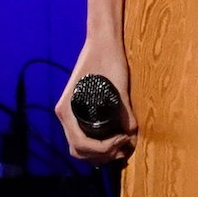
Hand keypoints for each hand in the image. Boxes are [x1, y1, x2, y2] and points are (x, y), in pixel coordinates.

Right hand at [54, 36, 137, 164]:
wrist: (103, 42)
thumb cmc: (108, 59)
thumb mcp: (117, 85)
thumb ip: (124, 109)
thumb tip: (132, 132)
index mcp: (67, 109)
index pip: (80, 144)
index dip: (102, 149)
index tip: (121, 140)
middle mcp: (65, 114)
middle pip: (78, 151)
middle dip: (100, 155)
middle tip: (122, 147)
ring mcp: (70, 114)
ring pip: (79, 147)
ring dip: (98, 153)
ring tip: (120, 147)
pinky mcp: (78, 111)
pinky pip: (83, 136)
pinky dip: (96, 145)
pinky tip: (113, 141)